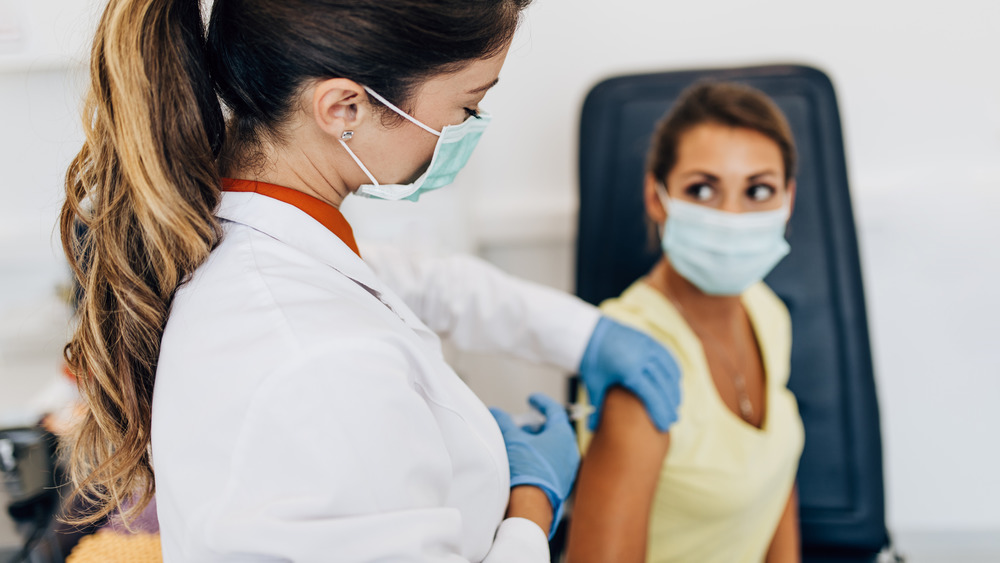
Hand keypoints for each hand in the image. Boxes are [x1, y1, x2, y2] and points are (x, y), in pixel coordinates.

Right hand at [489, 394, 579, 538]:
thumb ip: (504, 422)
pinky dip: (540, 457)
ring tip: (519, 444)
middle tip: (520, 426)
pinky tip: (525, 461)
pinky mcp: (563, 483)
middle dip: (535, 426)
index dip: (541, 402)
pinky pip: (553, 463)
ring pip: (553, 447)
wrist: (531, 505)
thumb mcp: (512, 440)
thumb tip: (496, 412)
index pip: (555, 411)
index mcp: (563, 435)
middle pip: (554, 430)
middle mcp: (570, 450)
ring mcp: (568, 468)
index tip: (532, 399)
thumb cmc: (526, 470)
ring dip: (537, 442)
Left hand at [579, 317, 680, 431]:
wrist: (589, 331)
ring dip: (674, 389)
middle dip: (670, 405)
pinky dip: (673, 371)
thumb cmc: (591, 360)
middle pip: (663, 386)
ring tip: (674, 405)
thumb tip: (591, 431)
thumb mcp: (594, 384)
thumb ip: (597, 408)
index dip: (660, 411)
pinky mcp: (649, 340)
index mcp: (628, 370)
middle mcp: (642, 357)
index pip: (651, 395)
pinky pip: (668, 357)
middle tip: (673, 420)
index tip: (664, 426)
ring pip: (669, 372)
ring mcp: (648, 346)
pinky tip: (673, 384)